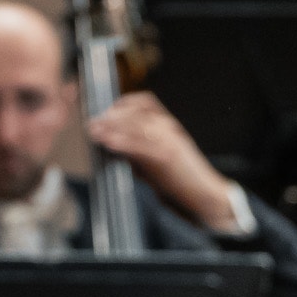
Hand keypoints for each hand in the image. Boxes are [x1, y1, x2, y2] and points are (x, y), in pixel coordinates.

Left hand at [83, 90, 240, 233]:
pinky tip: (109, 143)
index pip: (145, 102)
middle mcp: (169, 128)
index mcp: (169, 125)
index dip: (122, 104)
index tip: (105, 111)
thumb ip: (139, 151)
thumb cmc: (181, 180)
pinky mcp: (166, 156)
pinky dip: (122, 142)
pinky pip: (140, 145)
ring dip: (112, 127)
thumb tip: (115, 146)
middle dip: (111, 117)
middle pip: (135, 113)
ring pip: (136, 126)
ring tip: (95, 131)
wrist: (205, 194)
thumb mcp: (158, 160)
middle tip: (91, 122)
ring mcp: (168, 140)